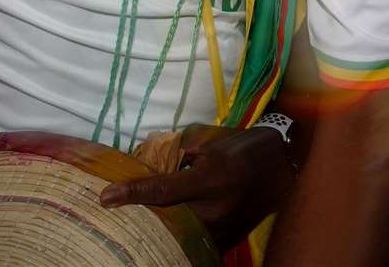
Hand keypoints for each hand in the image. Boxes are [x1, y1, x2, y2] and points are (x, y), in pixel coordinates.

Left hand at [100, 125, 295, 250]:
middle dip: (141, 219)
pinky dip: (179, 239)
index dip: (133, 193)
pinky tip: (165, 234)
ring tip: (136, 225)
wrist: (282, 163)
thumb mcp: (209, 144)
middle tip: (116, 213)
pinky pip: (197, 243)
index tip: (107, 197)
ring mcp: (224, 228)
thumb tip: (149, 164)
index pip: (163, 190)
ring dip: (159, 231)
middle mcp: (216, 207)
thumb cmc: (243, 147)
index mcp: (211, 177)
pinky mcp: (229, 239)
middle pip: (167, 221)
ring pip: (180, 236)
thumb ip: (179, 156)